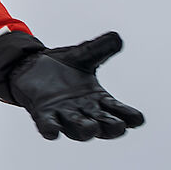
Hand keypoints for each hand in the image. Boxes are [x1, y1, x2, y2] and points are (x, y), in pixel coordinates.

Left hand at [0, 30, 145, 140]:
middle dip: (110, 127)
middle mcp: (82, 110)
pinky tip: (53, 132)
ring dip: (84, 129)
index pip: (115, 108)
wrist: (31, 67)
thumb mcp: (83, 55)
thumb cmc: (62, 66)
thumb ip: (100, 48)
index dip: (127, 115)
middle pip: (101, 124)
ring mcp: (62, 114)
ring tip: (92, 128)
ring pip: (77, 129)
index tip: (139, 120)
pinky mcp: (42, 113)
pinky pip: (47, 126)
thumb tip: (117, 38)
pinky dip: (51, 129)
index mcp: (96, 97)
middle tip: (120, 127)